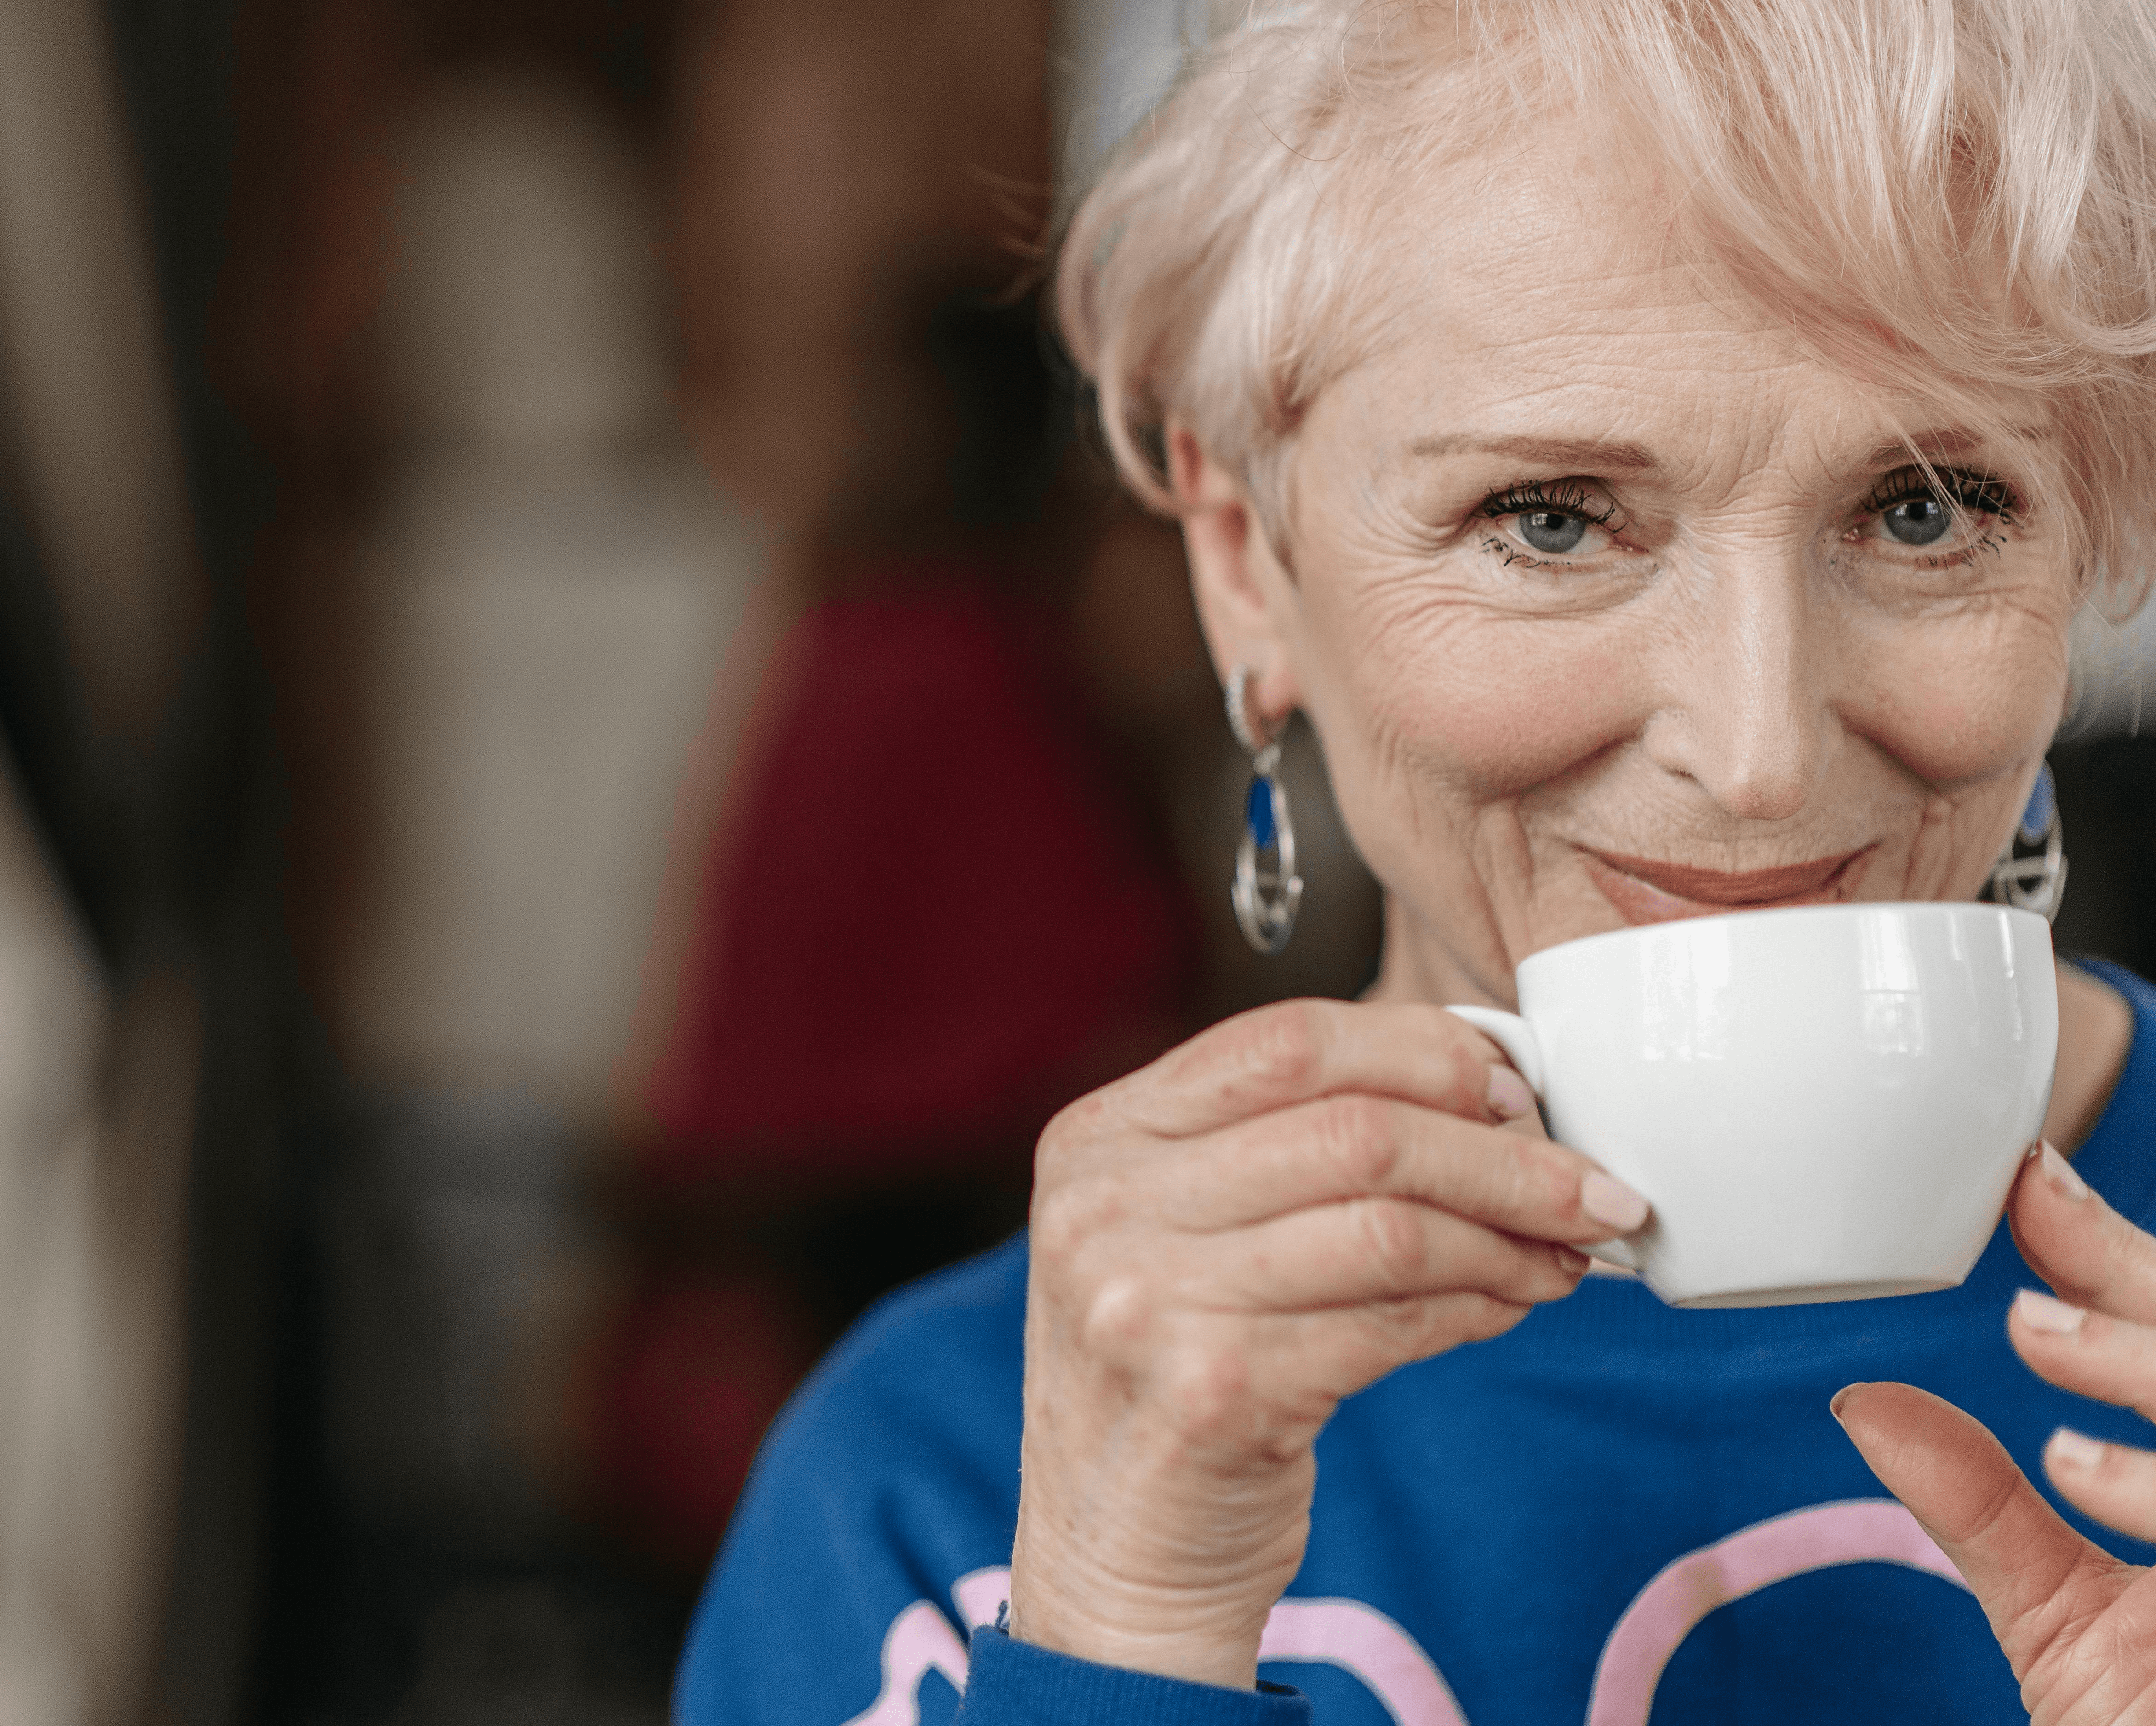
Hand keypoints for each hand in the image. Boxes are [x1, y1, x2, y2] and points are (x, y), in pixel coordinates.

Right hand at [1007, 999, 1651, 1689]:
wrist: (1114, 1555)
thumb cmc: (1178, 1369)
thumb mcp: (1185, 1230)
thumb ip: (1289, 1147)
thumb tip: (1491, 1095)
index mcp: (1100, 1135)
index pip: (1288, 1040)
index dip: (1422, 1052)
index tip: (1513, 1093)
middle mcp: (1107, 1207)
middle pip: (1355, 1130)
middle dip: (1501, 1156)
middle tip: (1588, 1188)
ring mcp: (1147, 1302)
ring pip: (1389, 1226)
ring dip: (1507, 1238)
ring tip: (1561, 1256)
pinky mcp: (1213, 1395)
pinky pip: (1392, 1325)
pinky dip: (1477, 1309)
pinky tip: (1509, 1307)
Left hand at [1837, 1145, 2155, 1723]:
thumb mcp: (2073, 1628)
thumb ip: (1986, 1512)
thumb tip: (1866, 1403)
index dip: (2116, 1257)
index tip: (2025, 1186)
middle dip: (2141, 1302)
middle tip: (2025, 1295)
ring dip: (2150, 1367)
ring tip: (2036, 1340)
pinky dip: (2155, 1482)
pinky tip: (2075, 1466)